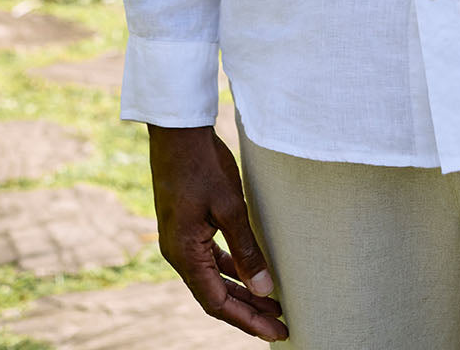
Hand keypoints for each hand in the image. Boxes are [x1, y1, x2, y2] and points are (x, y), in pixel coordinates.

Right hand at [148, 124, 288, 341]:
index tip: (277, 330)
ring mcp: (180, 240)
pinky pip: (209, 259)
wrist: (177, 130)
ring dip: (241, 292)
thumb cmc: (203, 165)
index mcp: (184, 254)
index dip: (248, 320)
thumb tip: (264, 289)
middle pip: (216, 296)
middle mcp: (178, 254)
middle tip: (281, 324)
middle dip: (249, 312)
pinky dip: (231, 269)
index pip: (218, 303)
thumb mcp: (230, 206)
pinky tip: (250, 273)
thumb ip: (246, 249)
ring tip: (272, 303)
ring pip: (213, 278)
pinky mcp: (186, 227)